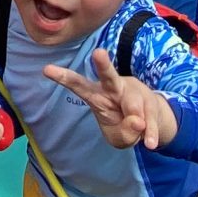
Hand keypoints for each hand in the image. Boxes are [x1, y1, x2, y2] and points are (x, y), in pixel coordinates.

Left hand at [42, 50, 171, 149]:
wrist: (151, 124)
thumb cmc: (125, 127)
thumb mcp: (119, 138)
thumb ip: (124, 133)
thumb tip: (137, 121)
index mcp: (98, 96)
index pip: (79, 86)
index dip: (63, 78)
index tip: (46, 69)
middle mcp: (115, 89)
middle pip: (108, 76)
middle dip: (103, 65)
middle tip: (98, 53)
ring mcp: (134, 92)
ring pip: (134, 103)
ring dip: (136, 120)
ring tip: (139, 132)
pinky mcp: (151, 100)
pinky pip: (150, 117)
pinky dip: (150, 132)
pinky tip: (149, 143)